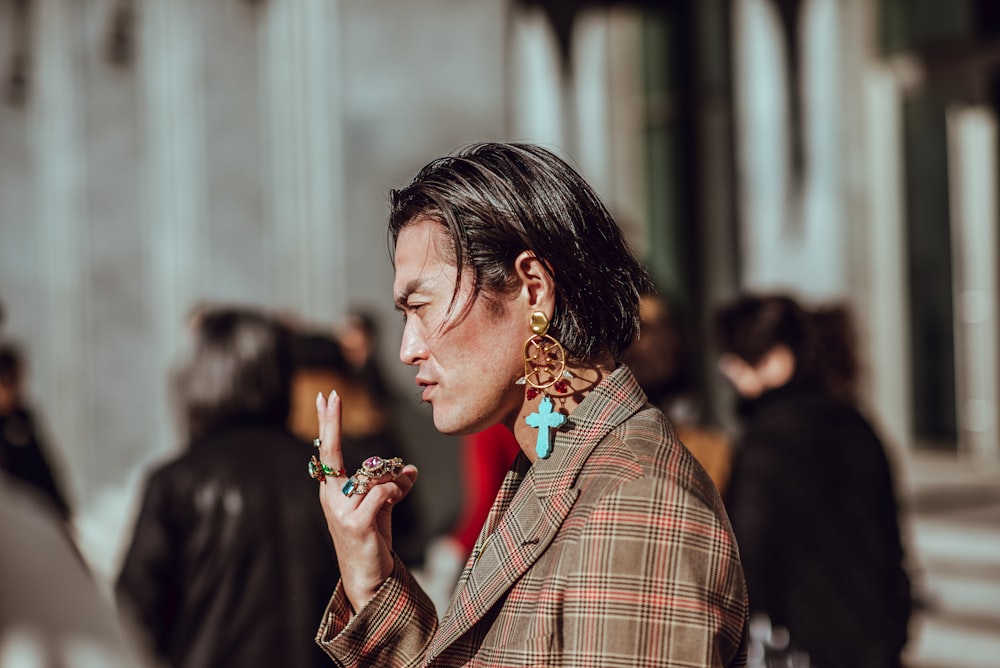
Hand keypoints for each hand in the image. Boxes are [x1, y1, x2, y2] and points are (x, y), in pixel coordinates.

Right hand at [316, 390, 418, 612]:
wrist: (368, 577)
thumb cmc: (372, 539)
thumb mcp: (382, 506)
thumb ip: (392, 486)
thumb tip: (410, 470)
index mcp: (333, 490)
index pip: (328, 450)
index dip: (328, 423)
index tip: (326, 397)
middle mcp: (330, 496)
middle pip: (333, 451)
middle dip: (332, 421)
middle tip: (330, 394)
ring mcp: (340, 510)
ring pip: (372, 475)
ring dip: (393, 482)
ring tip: (396, 496)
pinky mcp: (355, 522)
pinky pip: (383, 491)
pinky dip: (395, 493)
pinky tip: (394, 502)